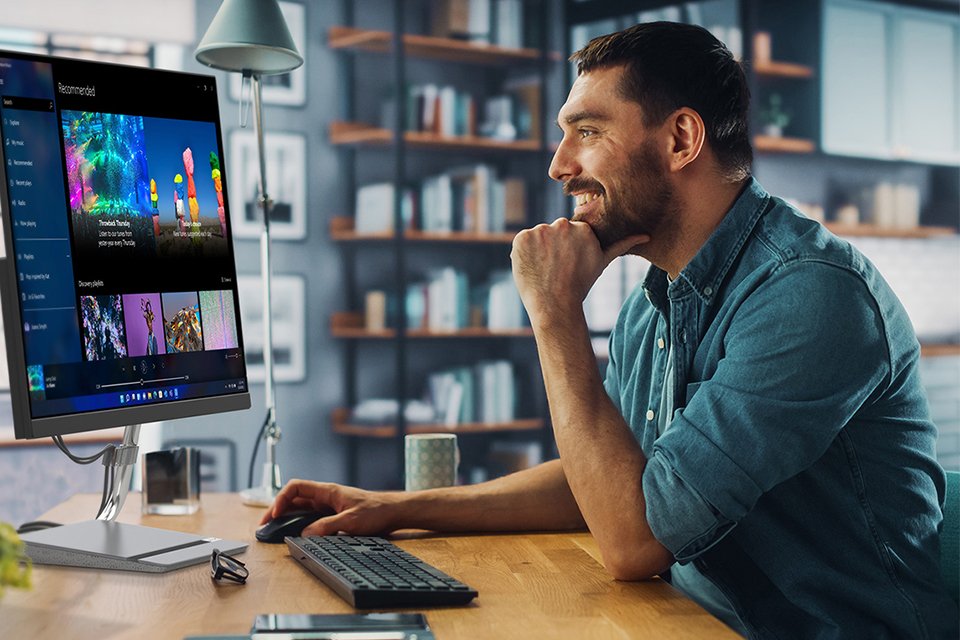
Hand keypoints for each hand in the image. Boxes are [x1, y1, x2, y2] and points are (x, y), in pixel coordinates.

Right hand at [260, 479, 400, 536]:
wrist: (393, 512)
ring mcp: (328, 506)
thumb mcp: (351, 521)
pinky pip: (310, 518)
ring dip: (285, 518)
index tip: (274, 515)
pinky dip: (298, 524)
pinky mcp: (332, 515)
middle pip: (294, 499)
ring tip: (272, 530)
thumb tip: (305, 534)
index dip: (281, 499)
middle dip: (276, 510)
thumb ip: (328, 526)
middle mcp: (325, 497)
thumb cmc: (376, 511)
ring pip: (300, 509)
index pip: (296, 487)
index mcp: (328, 491)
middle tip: (264, 525)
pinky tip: (293, 533)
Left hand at [510, 218, 647, 323]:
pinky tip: (532, 268)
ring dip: (537, 250)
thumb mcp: (602, 262)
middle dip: (552, 248)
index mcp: (582, 229)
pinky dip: (523, 254)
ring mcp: (540, 231)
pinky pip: (521, 243)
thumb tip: (646, 236)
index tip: (568, 265)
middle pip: (553, 233)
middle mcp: (562, 225)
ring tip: (544, 270)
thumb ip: (621, 245)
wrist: (555, 305)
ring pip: (537, 237)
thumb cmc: (580, 285)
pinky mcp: (521, 238)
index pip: (569, 233)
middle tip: (556, 269)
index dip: (566, 250)